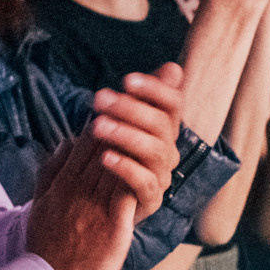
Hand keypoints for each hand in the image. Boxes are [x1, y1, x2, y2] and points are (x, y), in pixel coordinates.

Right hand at [24, 128, 148, 269]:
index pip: (82, 146)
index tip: (116, 114)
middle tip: (138, 113)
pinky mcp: (114, 226)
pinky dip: (138, 175)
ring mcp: (96, 207)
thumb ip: (51, 171)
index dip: (101, 127)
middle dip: (120, 129)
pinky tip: (152, 164)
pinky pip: (128, 192)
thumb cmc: (45, 248)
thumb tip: (65, 143)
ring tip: (148, 131)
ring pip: (117, 166)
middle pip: (102, 150)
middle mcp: (78, 191)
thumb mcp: (40, 203)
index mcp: (61, 185)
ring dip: (132, 147)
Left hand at [86, 63, 185, 221]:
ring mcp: (162, 175)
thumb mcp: (124, 122)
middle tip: (99, 99)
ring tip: (97, 126)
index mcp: (165, 129)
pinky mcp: (151, 199)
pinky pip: (144, 182)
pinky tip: (105, 157)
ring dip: (125, 134)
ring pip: (154, 151)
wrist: (100, 202)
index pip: (172, 104)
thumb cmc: (114, 154)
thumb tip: (172, 68)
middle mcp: (168, 150)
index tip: (126, 80)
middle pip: (160, 125)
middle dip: (130, 108)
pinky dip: (125, 167)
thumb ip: (145, 96)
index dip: (154, 89)